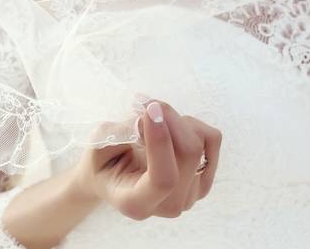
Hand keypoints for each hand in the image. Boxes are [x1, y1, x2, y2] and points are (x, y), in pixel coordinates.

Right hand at [71, 99, 220, 220]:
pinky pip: (211, 140)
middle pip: (189, 154)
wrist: (112, 177)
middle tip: (146, 103)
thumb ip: (122, 132)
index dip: (160, 141)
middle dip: (169, 118)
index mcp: (136, 203)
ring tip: (153, 119)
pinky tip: (170, 128)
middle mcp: (169, 206)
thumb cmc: (102, 162)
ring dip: (177, 120)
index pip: (163, 179)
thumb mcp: (98, 145)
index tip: (150, 109)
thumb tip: (152, 115)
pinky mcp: (205, 180)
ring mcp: (191, 196)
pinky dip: (191, 124)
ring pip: (200, 144)